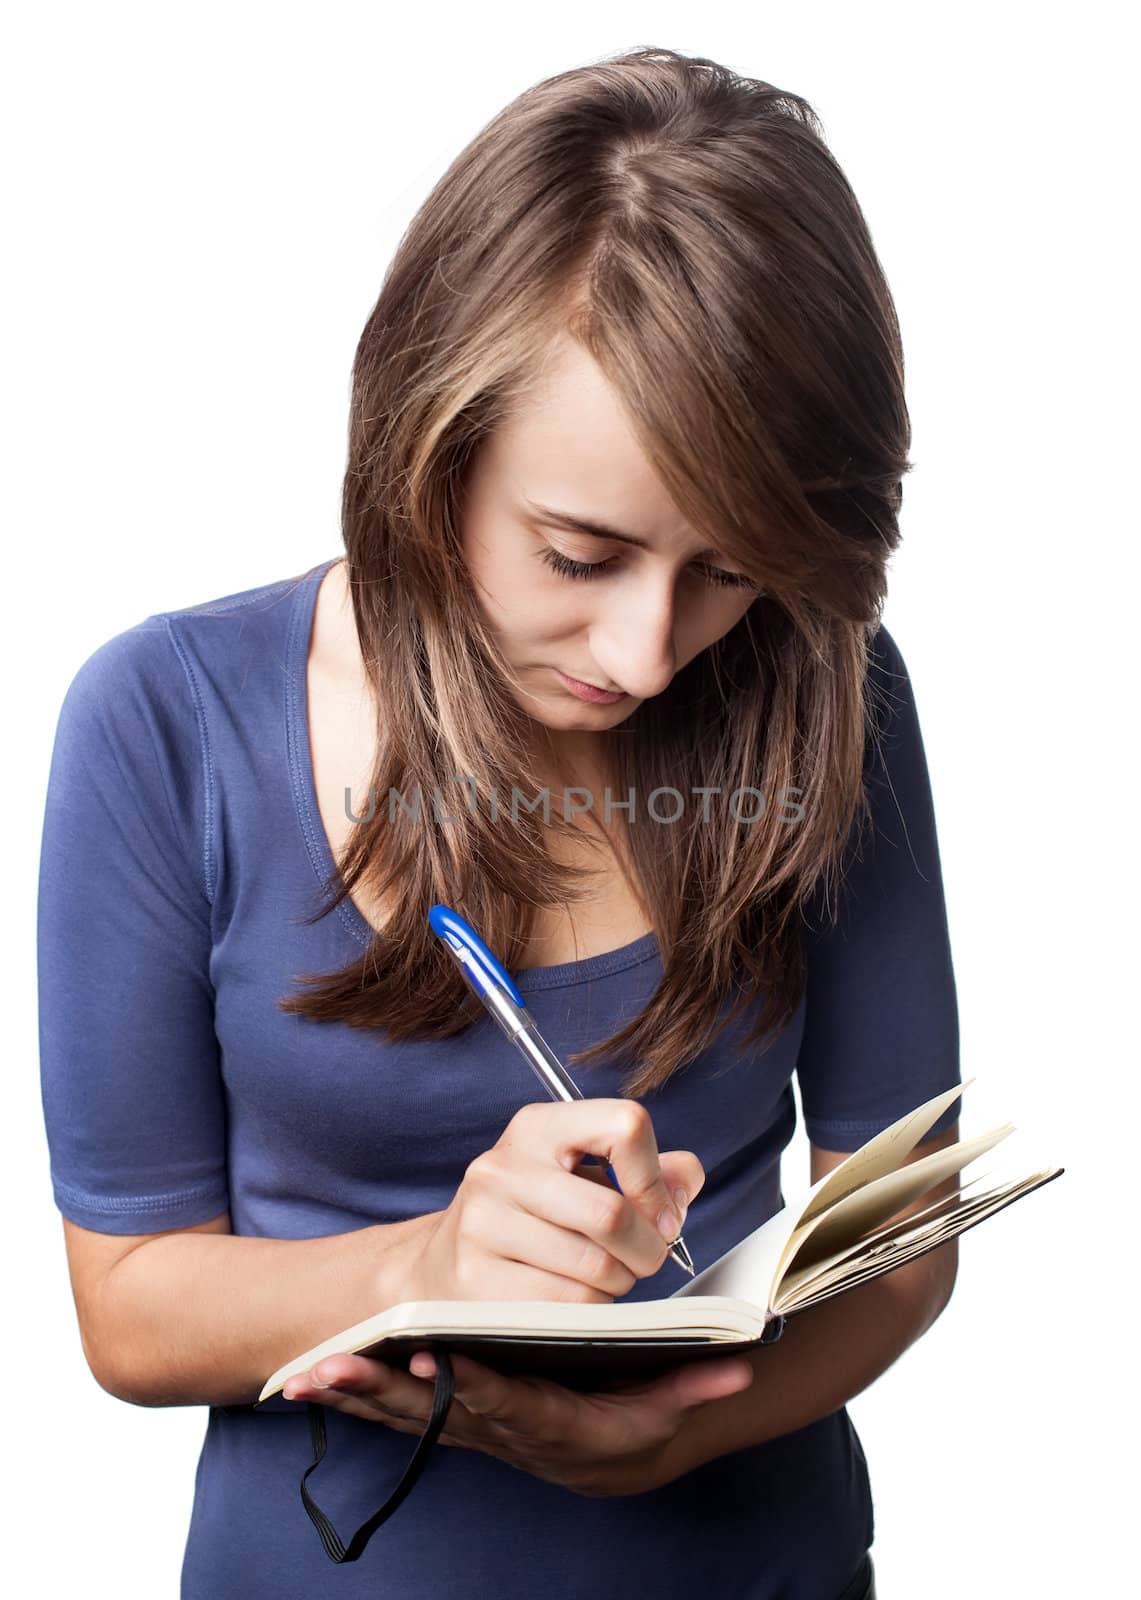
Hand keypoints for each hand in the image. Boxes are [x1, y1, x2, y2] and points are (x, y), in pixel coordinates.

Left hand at [282, 1345, 753, 1496]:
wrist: (613, 1457)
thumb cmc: (638, 1419)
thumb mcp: (669, 1404)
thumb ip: (694, 1382)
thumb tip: (736, 1365)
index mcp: (553, 1422)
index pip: (510, 1403)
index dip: (473, 1385)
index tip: (437, 1360)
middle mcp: (503, 1433)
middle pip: (438, 1413)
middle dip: (383, 1391)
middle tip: (333, 1368)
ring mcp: (473, 1431)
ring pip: (407, 1417)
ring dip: (356, 1396)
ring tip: (304, 1376)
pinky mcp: (453, 1422)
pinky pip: (396, 1415)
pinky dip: (355, 1400)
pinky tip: (309, 1383)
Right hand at [401, 1099, 703, 1306]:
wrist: (445, 1263)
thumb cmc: (535, 1217)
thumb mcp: (584, 1175)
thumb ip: (650, 1172)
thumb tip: (685, 1183)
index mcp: (539, 1126)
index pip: (624, 1125)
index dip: (656, 1179)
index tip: (660, 1212)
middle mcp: (503, 1166)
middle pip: (612, 1213)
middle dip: (648, 1249)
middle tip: (646, 1258)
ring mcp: (482, 1223)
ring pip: (595, 1267)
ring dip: (619, 1282)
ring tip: (604, 1275)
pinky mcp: (475, 1279)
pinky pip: (569, 1306)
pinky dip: (590, 1311)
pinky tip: (574, 1297)